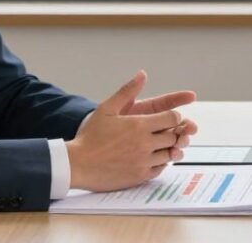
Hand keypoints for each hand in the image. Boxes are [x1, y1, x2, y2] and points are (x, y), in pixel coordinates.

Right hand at [66, 71, 198, 190]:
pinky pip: (161, 169)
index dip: (173, 117)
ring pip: (171, 154)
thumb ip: (127, 91)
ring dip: (169, 148)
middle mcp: (145, 144)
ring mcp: (144, 161)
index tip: (167, 118)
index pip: (173, 118)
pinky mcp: (140, 176)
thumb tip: (142, 74)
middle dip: (173, 132)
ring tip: (158, 145)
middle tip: (165, 132)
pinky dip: (161, 163)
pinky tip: (152, 158)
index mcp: (139, 125)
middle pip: (174, 136)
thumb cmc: (90, 136)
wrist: (77, 164)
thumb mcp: (107, 108)